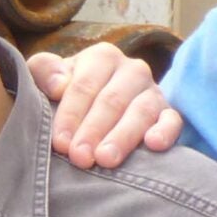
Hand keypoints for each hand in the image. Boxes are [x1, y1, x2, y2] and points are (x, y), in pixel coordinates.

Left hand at [26, 43, 183, 168]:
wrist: (94, 105)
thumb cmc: (65, 92)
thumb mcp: (46, 77)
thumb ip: (43, 71)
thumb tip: (59, 85)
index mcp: (101, 57)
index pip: (84, 85)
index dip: (70, 115)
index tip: (60, 143)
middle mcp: (132, 69)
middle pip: (112, 100)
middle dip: (93, 130)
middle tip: (80, 158)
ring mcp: (153, 91)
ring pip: (141, 111)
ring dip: (123, 136)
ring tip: (106, 160)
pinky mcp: (169, 113)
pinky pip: (173, 120)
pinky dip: (166, 132)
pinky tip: (154, 145)